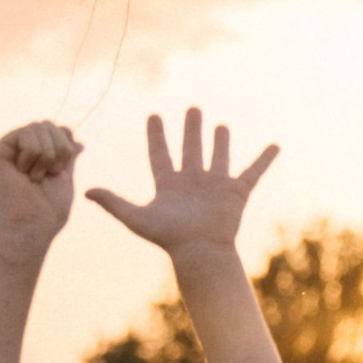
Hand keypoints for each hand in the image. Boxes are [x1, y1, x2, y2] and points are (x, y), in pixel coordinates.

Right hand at [0, 121, 80, 249]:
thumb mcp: (64, 178)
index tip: (63, 166)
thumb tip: (78, 141)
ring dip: (46, 154)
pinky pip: (25, 133)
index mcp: (38, 158)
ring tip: (36, 177)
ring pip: (38, 126)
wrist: (30, 226)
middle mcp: (22, 152)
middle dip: (58, 147)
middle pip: (48, 124)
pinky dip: (33, 153)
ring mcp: (9, 151)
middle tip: (52, 172)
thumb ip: (67, 156)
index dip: (65, 142)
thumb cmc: (48, 211)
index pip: (57, 130)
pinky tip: (24, 173)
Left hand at [87, 107, 277, 258]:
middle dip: (191, 129)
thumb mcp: (136, 217)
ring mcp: (215, 186)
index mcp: (169, 185)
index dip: (156, 136)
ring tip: (219, 126)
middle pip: (191, 149)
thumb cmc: (169, 238)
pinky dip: (265, 159)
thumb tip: (87, 190)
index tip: (153, 116)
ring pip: (218, 156)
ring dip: (220, 141)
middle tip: (192, 109)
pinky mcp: (236, 193)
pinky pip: (253, 172)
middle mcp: (192, 182)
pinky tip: (275, 146)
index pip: (160, 154)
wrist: (201, 253)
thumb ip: (113, 203)